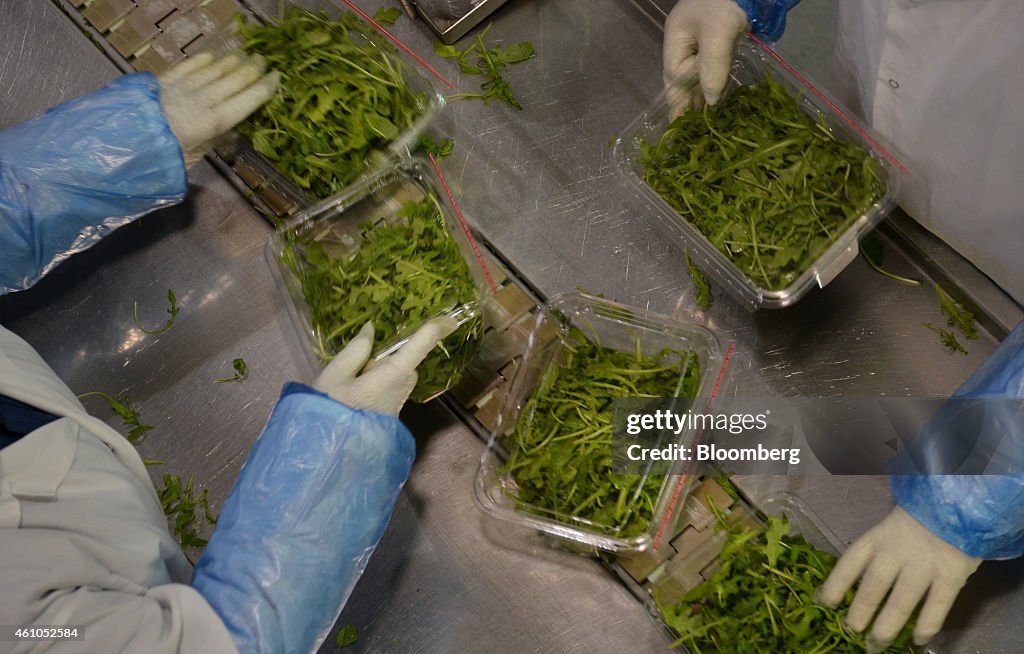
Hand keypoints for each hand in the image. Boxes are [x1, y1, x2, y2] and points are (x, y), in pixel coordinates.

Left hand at [157, 51, 278, 167]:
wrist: (121, 143)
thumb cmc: (161, 160)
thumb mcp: (192, 159)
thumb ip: (211, 142)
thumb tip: (225, 130)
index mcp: (214, 123)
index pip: (247, 101)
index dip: (264, 88)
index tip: (276, 78)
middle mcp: (202, 100)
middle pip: (233, 80)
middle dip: (251, 69)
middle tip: (262, 60)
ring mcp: (182, 88)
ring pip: (213, 70)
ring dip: (230, 62)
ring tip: (243, 55)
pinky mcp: (163, 82)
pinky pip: (188, 66)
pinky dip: (202, 61)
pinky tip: (212, 57)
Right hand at [315, 317, 457, 414]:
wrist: (330, 453)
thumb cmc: (332, 410)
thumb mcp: (335, 375)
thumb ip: (356, 350)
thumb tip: (371, 329)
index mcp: (393, 374)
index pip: (421, 346)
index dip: (437, 329)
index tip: (451, 318)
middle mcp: (403, 387)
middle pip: (407, 359)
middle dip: (390, 353)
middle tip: (357, 362)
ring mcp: (398, 401)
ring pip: (398, 372)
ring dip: (381, 368)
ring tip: (351, 378)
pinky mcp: (391, 411)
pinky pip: (391, 385)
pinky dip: (378, 379)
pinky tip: (355, 388)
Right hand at [663, 0, 748, 114]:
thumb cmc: (727, 2)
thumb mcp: (718, 32)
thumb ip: (712, 66)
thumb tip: (711, 100)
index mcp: (676, 38)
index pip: (674, 75)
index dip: (680, 98)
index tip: (682, 122)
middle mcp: (686, 42)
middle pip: (682, 78)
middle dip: (686, 102)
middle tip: (688, 131)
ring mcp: (703, 41)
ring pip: (697, 75)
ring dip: (700, 97)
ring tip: (701, 123)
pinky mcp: (720, 41)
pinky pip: (713, 69)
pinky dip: (714, 85)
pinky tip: (716, 101)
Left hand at [818, 507, 980, 651]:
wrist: (957, 506)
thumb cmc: (917, 519)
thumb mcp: (888, 527)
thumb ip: (876, 551)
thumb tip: (855, 583)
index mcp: (877, 538)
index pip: (849, 564)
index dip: (834, 585)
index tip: (823, 603)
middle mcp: (896, 552)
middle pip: (873, 587)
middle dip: (859, 614)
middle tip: (851, 632)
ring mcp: (924, 565)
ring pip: (901, 602)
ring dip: (886, 627)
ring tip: (875, 645)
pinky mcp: (950, 576)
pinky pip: (936, 607)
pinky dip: (926, 626)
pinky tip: (917, 640)